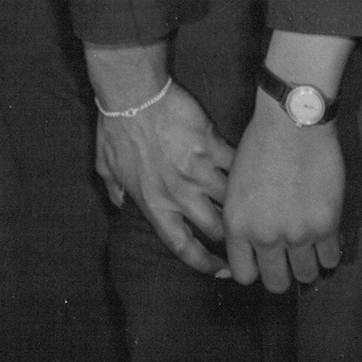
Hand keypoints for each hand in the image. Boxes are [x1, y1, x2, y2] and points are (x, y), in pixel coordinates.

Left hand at [93, 82, 234, 274]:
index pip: (182, 246)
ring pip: (233, 200)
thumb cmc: (116, 126)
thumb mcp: (106, 164)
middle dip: (232, 236)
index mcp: (154, 203)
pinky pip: (237, 166)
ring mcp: (198, 170)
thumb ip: (115, 189)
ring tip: (253, 207)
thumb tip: (120, 202)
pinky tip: (255, 172)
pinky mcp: (212, 146)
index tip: (222, 269)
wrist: (132, 92)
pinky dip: (245, 171)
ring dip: (242, 204)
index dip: (205, 263)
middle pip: (217, 229)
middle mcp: (179, 193)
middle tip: (242, 235)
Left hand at [222, 90, 343, 289]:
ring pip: (307, 275)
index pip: (244, 275)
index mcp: (237, 225)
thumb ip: (241, 219)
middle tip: (289, 260)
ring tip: (309, 248)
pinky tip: (327, 238)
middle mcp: (264, 236)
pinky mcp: (326, 226)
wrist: (291, 124)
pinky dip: (330, 252)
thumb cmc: (260, 146)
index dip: (256, 269)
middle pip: (277, 283)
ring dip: (309, 265)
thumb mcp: (236, 186)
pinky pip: (331, 258)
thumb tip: (250, 246)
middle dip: (283, 274)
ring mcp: (297, 234)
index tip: (263, 261)